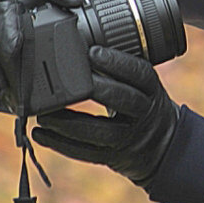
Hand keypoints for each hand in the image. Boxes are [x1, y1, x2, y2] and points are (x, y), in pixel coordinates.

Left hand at [33, 46, 179, 186]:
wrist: (163, 144)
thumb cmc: (142, 104)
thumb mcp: (143, 86)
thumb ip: (121, 72)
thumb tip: (83, 45)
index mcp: (152, 90)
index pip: (140, 73)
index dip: (118, 62)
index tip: (93, 52)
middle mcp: (144, 114)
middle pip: (123, 100)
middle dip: (94, 89)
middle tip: (66, 81)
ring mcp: (129, 138)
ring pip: (100, 132)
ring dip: (69, 122)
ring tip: (44, 114)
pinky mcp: (113, 157)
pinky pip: (86, 152)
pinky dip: (60, 144)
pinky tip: (40, 134)